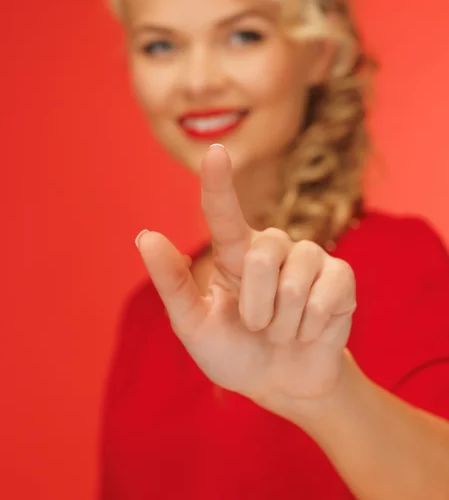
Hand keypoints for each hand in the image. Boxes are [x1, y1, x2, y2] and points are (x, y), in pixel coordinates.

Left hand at [136, 145, 355, 407]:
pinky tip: (310, 330)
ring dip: (283, 325)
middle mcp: (272, 247)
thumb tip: (145, 235)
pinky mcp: (341, 277)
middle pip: (261, 258)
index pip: (224, 214)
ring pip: (293, 283)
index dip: (219, 183)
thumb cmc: (235, 352)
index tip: (216, 152)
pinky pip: (325, 297)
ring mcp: (309, 259)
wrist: (283, 384)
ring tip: (284, 331)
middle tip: (258, 326)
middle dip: (256, 308)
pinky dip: (311, 328)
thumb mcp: (195, 326)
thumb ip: (173, 284)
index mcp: (234, 253)